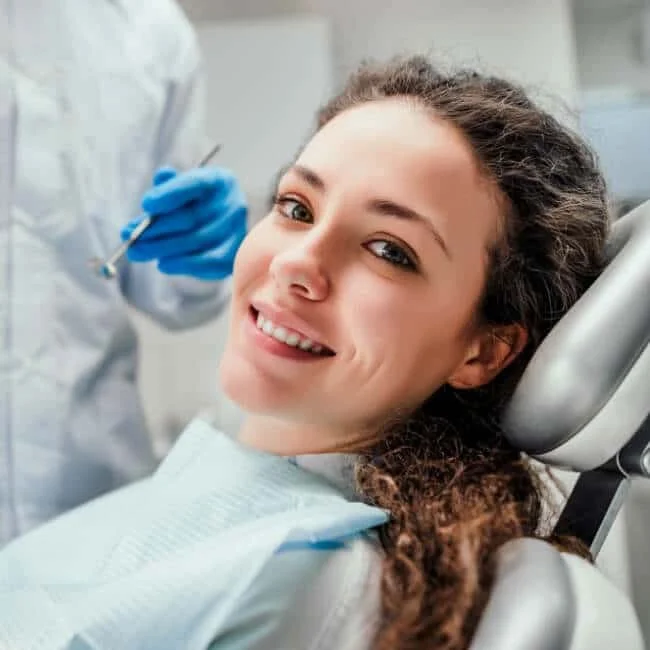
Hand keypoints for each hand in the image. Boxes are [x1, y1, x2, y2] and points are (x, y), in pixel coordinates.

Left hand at [121, 166, 246, 279]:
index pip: (193, 184)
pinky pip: (208, 262)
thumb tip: (162, 177)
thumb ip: (169, 185)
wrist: (223, 228)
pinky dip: (184, 264)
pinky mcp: (234, 255)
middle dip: (156, 229)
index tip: (145, 205)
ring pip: (196, 241)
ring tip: (137, 252)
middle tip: (129, 237)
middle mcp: (233, 204)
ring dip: (163, 248)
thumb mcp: (182, 189)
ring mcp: (236, 231)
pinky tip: (163, 264)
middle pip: (191, 217)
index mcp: (218, 181)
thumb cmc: (196, 205)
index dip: (169, 194)